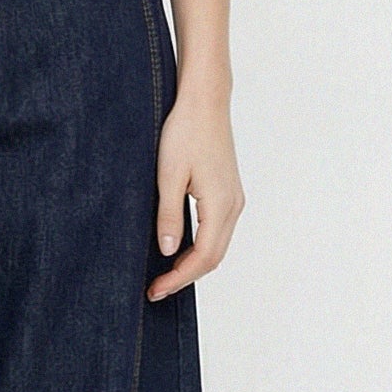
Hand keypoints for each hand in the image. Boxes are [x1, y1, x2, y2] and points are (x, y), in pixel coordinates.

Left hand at [146, 81, 243, 301]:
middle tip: (156, 289)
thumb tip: (168, 252)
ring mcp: (234, 199)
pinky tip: (180, 248)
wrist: (205, 102)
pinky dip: (200, 246)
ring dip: (193, 263)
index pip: (203, 257)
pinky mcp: (229, 192)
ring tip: (165, 274)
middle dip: (185, 276)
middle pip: (214, 257)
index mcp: (220, 204)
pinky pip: (217, 230)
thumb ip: (169, 216)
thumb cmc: (185, 132)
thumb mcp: (168, 175)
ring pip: (217, 245)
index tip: (156, 289)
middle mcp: (233, 205)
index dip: (179, 278)